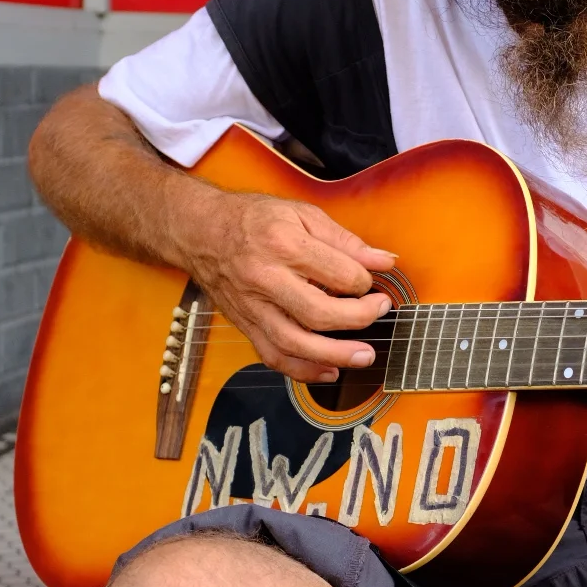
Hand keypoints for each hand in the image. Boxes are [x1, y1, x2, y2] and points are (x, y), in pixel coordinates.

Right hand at [184, 189, 396, 383]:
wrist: (201, 232)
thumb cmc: (253, 219)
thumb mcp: (302, 214)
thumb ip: (345, 240)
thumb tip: (384, 260)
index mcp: (284, 244)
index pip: (338, 274)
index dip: (364, 281)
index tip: (370, 281)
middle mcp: (266, 278)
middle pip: (318, 313)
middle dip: (358, 319)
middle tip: (379, 311)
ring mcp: (253, 306)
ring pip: (295, 343)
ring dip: (334, 355)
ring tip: (363, 356)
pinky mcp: (246, 324)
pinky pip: (273, 356)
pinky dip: (303, 371)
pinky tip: (328, 371)